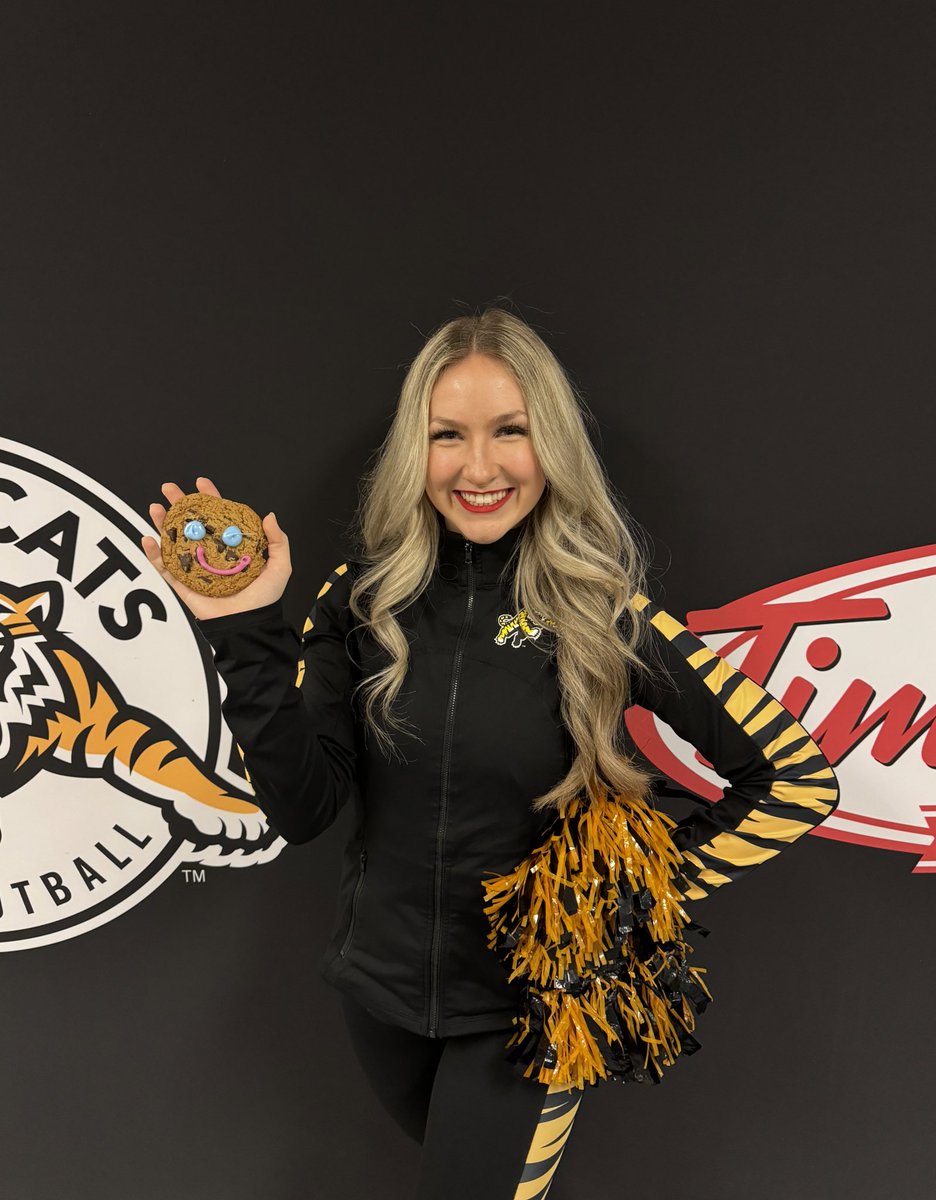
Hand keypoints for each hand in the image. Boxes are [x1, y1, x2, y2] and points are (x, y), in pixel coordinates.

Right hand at [140, 476, 291, 619]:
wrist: (248, 624)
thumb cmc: (265, 598)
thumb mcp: (279, 566)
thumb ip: (277, 541)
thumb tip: (269, 515)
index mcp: (232, 546)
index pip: (218, 517)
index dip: (209, 498)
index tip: (201, 482)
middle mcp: (211, 553)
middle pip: (192, 523)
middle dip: (179, 504)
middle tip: (169, 489)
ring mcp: (195, 567)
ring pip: (174, 540)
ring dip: (162, 523)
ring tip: (155, 508)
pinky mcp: (182, 583)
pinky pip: (164, 567)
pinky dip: (154, 554)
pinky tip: (149, 539)